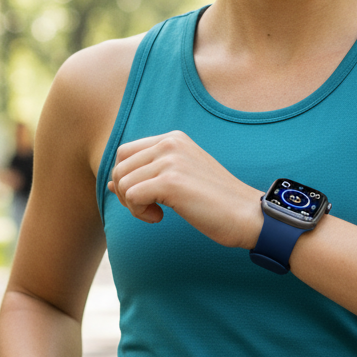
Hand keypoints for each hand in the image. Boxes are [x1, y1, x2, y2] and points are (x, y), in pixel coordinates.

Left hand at [108, 130, 262, 249]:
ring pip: (122, 182)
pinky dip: (139, 213)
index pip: (124, 153)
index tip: (147, 198)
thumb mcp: (180, 179)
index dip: (126, 179)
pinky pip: (131, 196)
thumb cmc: (215, 202)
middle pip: (119, 167)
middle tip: (148, 208)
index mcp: (174, 138)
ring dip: (133, 205)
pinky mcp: (171, 181)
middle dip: (125, 193)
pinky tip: (160, 218)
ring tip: (157, 213)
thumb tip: (110, 182)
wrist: (246, 215)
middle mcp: (170, 143)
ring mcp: (171, 160)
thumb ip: (148, 174)